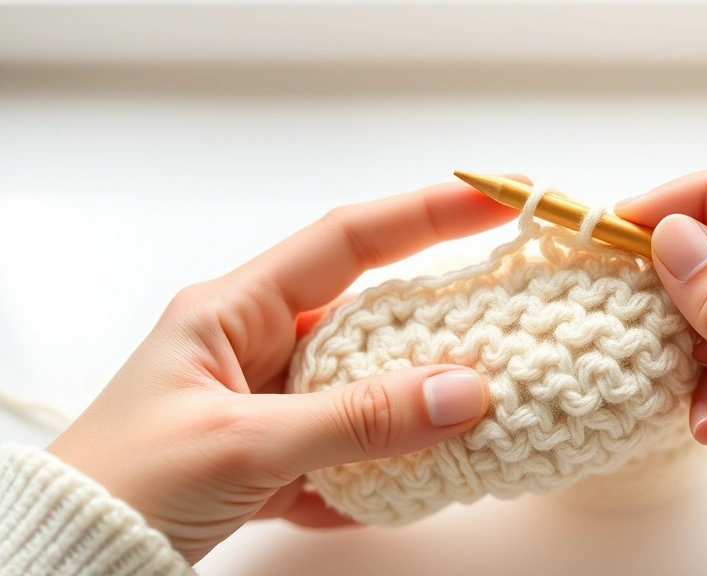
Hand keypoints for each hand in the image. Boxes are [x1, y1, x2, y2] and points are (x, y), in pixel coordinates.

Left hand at [46, 178, 524, 562]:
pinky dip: (388, 469)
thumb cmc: (126, 482)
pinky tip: (415, 488)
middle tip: (509, 322)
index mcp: (236, 310)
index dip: (424, 213)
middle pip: (371, 316)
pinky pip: (355, 448)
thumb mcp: (244, 442)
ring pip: (370, 387)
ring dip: (418, 407)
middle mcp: (260, 345)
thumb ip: (356, 420)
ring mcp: (275, 401)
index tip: (493, 197)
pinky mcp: (282, 455)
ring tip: (480, 416)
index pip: (347, 241)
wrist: (79, 555)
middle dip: (440, 323)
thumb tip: (462, 392)